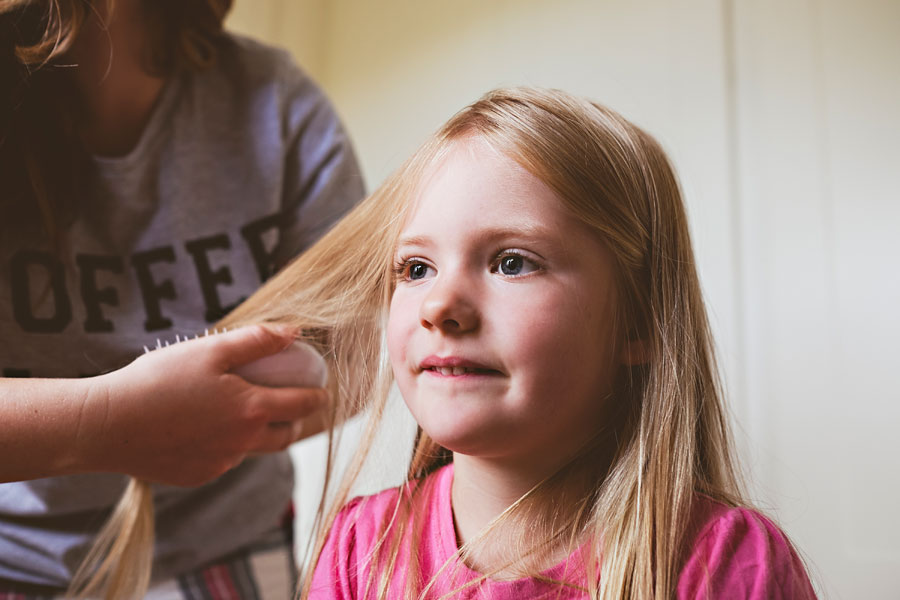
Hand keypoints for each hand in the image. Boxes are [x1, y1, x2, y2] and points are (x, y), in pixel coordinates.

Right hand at [78, 325, 328, 485]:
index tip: (324, 392)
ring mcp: (220, 463)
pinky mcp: (197, 476)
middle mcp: (243, 442)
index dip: (318, 397)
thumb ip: (257, 340)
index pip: (302, 405)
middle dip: (295, 422)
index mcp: (252, 410)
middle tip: (292, 406)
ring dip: (258, 434)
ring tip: (242, 412)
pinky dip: (224, 445)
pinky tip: (203, 427)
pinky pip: (223, 460)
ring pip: (252, 449)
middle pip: (285, 436)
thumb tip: (295, 332)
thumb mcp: (210, 349)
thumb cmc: (158, 380)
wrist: (107, 425)